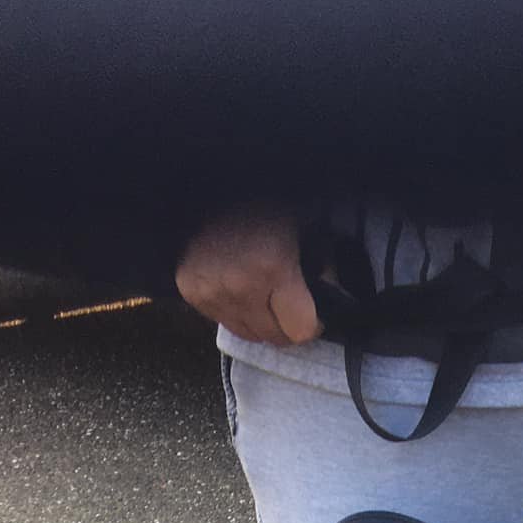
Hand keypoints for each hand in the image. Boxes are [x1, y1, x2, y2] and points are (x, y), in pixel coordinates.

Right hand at [175, 211, 321, 345]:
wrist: (200, 184)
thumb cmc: (258, 200)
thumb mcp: (300, 223)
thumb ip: (320, 260)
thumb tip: (330, 290)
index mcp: (272, 267)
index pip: (299, 330)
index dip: (313, 324)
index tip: (315, 314)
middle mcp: (241, 288)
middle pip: (275, 338)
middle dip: (288, 326)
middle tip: (291, 305)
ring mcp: (213, 295)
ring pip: (250, 335)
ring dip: (262, 322)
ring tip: (264, 295)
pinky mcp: (192, 294)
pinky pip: (226, 322)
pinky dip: (238, 312)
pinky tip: (240, 287)